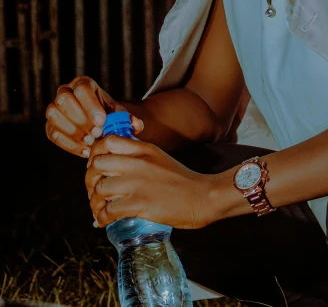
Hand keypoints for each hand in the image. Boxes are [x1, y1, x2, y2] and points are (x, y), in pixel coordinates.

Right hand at [45, 76, 143, 158]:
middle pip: (64, 99)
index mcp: (84, 84)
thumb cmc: (110, 116)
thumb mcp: (120, 115)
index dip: (90, 105)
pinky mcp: (50, 125)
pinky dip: (68, 144)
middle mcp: (66, 91)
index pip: (82, 89)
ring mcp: (55, 108)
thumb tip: (136, 125)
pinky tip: (85, 151)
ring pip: (53, 114)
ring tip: (90, 142)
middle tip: (96, 133)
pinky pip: (52, 133)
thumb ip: (129, 119)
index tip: (102, 122)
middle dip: (80, 118)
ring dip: (72, 130)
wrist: (101, 126)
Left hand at [86, 135, 214, 229]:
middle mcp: (138, 162)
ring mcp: (138, 182)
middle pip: (97, 164)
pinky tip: (103, 221)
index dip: (95, 154)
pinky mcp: (140, 203)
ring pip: (99, 188)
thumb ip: (139, 155)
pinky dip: (101, 218)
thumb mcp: (159, 157)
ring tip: (99, 209)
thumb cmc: (182, 180)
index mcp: (143, 149)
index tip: (95, 166)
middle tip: (94, 190)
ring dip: (94, 202)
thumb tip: (116, 162)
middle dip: (90, 179)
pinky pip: (108, 210)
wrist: (203, 197)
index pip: (107, 141)